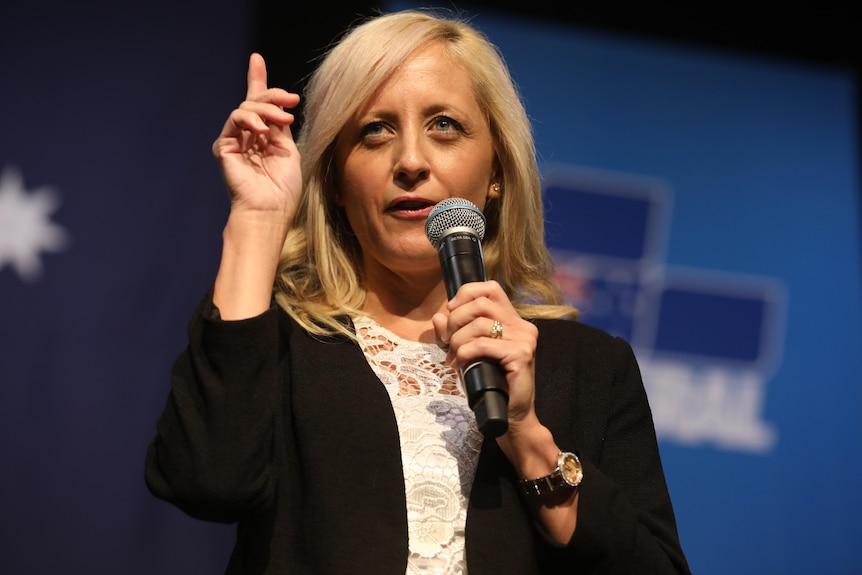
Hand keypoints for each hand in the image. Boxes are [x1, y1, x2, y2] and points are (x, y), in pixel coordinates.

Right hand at [212, 53, 301, 222]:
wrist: (269, 210)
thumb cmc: (283, 189)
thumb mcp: (288, 150)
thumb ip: (280, 126)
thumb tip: (278, 105)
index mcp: (264, 138)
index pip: (260, 106)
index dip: (258, 81)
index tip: (256, 59)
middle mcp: (248, 137)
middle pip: (256, 102)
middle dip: (275, 96)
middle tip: (293, 101)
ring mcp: (234, 141)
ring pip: (247, 107)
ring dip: (268, 109)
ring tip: (284, 121)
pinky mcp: (224, 146)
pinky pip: (235, 119)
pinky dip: (251, 119)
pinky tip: (264, 130)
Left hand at [431, 281, 539, 428]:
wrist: (509, 414)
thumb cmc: (490, 383)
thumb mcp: (468, 353)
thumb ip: (454, 333)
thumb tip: (438, 317)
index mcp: (513, 320)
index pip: (490, 288)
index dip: (466, 294)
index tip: (450, 312)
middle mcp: (522, 325)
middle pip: (480, 303)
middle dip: (456, 320)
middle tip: (448, 342)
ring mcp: (524, 339)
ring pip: (479, 324)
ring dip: (458, 341)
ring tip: (454, 358)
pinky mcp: (521, 354)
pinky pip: (483, 344)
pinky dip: (465, 353)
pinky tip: (461, 364)